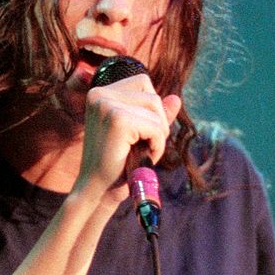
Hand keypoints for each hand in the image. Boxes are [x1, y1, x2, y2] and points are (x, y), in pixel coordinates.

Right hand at [77, 72, 180, 200]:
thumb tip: (176, 98)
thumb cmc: (117, 164)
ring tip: (142, 152)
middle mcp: (99, 94)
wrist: (98, 190)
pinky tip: (143, 158)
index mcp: (100, 93)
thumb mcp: (138, 134)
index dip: (151, 111)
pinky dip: (157, 145)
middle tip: (143, 147)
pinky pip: (156, 127)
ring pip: (156, 109)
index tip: (139, 134)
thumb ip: (155, 115)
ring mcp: (106, 105)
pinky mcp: (117, 120)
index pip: (143, 83)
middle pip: (152, 96)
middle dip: (157, 123)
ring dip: (158, 135)